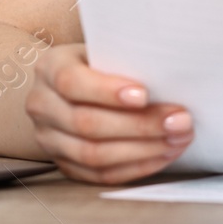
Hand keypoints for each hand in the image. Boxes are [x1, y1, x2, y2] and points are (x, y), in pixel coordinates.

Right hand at [25, 43, 193, 183]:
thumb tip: (170, 72)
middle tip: (180, 121)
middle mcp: (42, 105)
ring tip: (178, 139)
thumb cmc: (100, 61)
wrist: (73, 83)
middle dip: (140, 126)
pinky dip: (136, 167)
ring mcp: (49, 139)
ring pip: (94, 155)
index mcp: (50, 68)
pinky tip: (163, 154)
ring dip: (143, 150)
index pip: (72, 82)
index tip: (145, 95)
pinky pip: (100, 175)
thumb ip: (125, 58)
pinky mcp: (64, 164)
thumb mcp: (105, 48)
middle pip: (87, 124)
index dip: (107, 91)